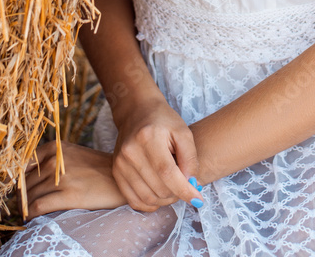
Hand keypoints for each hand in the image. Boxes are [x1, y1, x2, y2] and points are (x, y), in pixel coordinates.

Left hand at [22, 141, 125, 218]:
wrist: (119, 179)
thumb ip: (49, 160)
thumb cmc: (94, 168)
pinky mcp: (69, 196)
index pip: (24, 165)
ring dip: (24, 208)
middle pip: (25, 183)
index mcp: (55, 148)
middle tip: (20, 206)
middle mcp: (56, 161)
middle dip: (20, 197)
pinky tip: (31, 219)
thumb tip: (23, 175)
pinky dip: (30, 215)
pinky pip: (38, 207)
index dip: (18, 180)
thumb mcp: (71, 154)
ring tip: (26, 214)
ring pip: (29, 196)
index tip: (18, 190)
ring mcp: (62, 178)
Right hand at [112, 96, 203, 212]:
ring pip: (148, 198)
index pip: (167, 173)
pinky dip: (150, 204)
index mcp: (148, 137)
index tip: (198, 199)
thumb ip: (190, 159)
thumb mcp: (183, 132)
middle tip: (185, 186)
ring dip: (165, 200)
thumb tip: (191, 186)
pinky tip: (160, 196)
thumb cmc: (163, 121)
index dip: (184, 190)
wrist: (137, 111)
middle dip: (177, 194)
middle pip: (158, 188)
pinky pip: (134, 200)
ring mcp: (120, 163)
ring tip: (173, 189)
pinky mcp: (116, 172)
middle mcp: (131, 152)